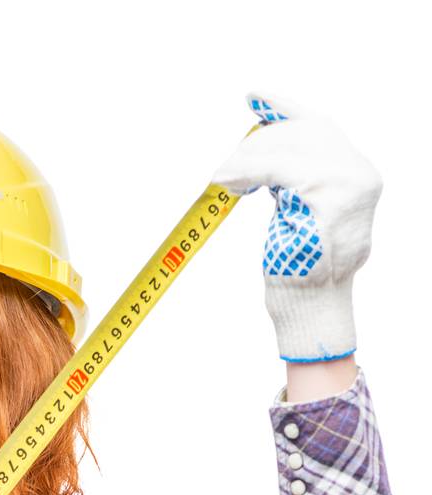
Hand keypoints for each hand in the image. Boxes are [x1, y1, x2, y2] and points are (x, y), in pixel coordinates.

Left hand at [211, 90, 382, 362]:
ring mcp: (347, 184)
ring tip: (225, 178)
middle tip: (230, 164)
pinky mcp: (326, 196)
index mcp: (356, 176)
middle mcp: (358, 175)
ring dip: (249, 159)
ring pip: (289, 148)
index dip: (285, 109)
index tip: (254, 97)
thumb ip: (293, 182)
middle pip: (304, 133)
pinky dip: (247, 171)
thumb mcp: (299, 215)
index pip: (320, 128)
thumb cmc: (302, 271)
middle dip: (260, 142)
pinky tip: (226, 180)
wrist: (312, 308)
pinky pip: (278, 169)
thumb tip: (260, 154)